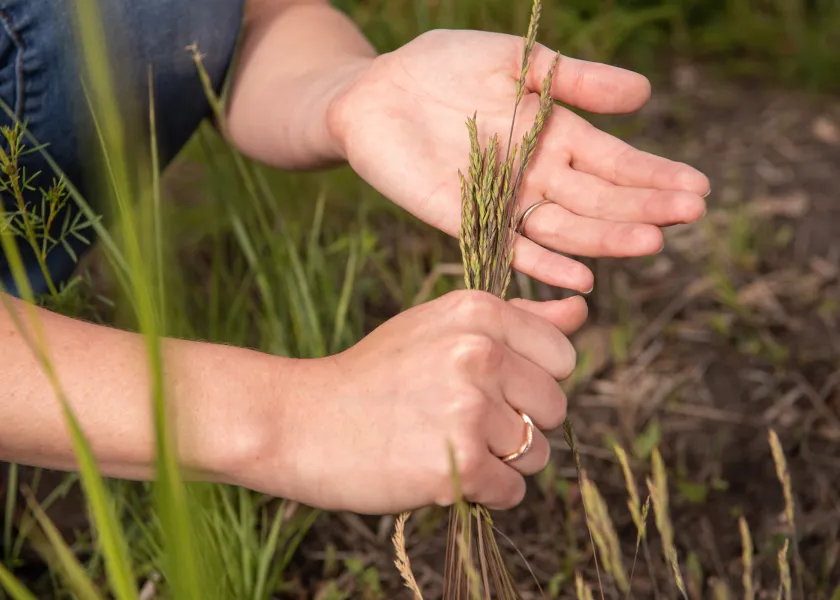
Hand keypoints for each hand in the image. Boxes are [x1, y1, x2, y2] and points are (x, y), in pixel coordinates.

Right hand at [246, 290, 585, 514]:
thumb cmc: (376, 374)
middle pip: (556, 407)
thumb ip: (518, 318)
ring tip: (447, 444)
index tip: (487, 386)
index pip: (562, 356)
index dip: (531, 380)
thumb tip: (582, 308)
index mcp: (478, 312)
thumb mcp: (441, 327)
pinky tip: (444, 472)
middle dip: (520, 423)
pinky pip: (513, 491)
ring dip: (503, 462)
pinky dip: (486, 492)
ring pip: (539, 454)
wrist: (303, 421)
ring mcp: (467, 408)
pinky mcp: (457, 463)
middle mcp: (478, 353)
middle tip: (460, 420)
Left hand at [327, 30, 710, 292]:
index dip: (654, 175)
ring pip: (564, 226)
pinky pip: (510, 247)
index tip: (698, 188)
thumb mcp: (513, 59)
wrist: (373, 91)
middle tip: (690, 215)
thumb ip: (573, 79)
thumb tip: (644, 94)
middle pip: (598, 197)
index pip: (614, 162)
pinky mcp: (464, 219)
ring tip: (651, 242)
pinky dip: (543, 263)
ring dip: (606, 237)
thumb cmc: (441, 66)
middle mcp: (536, 173)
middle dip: (644, 206)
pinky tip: (580, 278)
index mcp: (553, 134)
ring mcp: (503, 199)